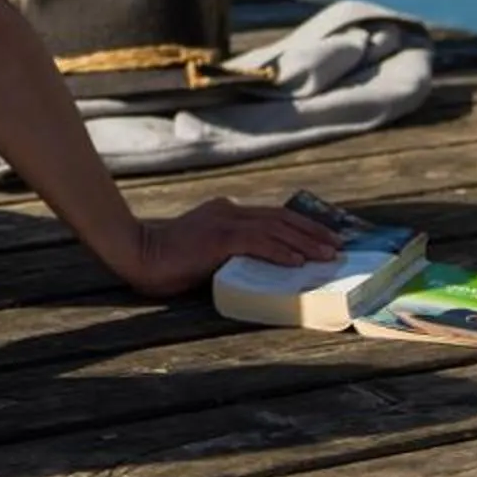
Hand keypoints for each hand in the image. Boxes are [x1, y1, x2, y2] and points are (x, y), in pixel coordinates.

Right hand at [111, 198, 342, 298]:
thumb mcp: (206, 249)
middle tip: (338, 245)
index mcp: (226, 211)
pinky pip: (257, 243)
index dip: (302, 225)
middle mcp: (229, 210)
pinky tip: (298, 261)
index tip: (325, 237)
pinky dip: (280, 251)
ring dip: (305, 242)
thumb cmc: (168, 260)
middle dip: (313, 232)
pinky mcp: (218, 237)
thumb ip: (231, 249)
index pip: (273, 215)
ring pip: (275, 229)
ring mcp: (224, 222)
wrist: (137, 254)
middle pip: (280, 218)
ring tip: (328, 255)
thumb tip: (264, 265)